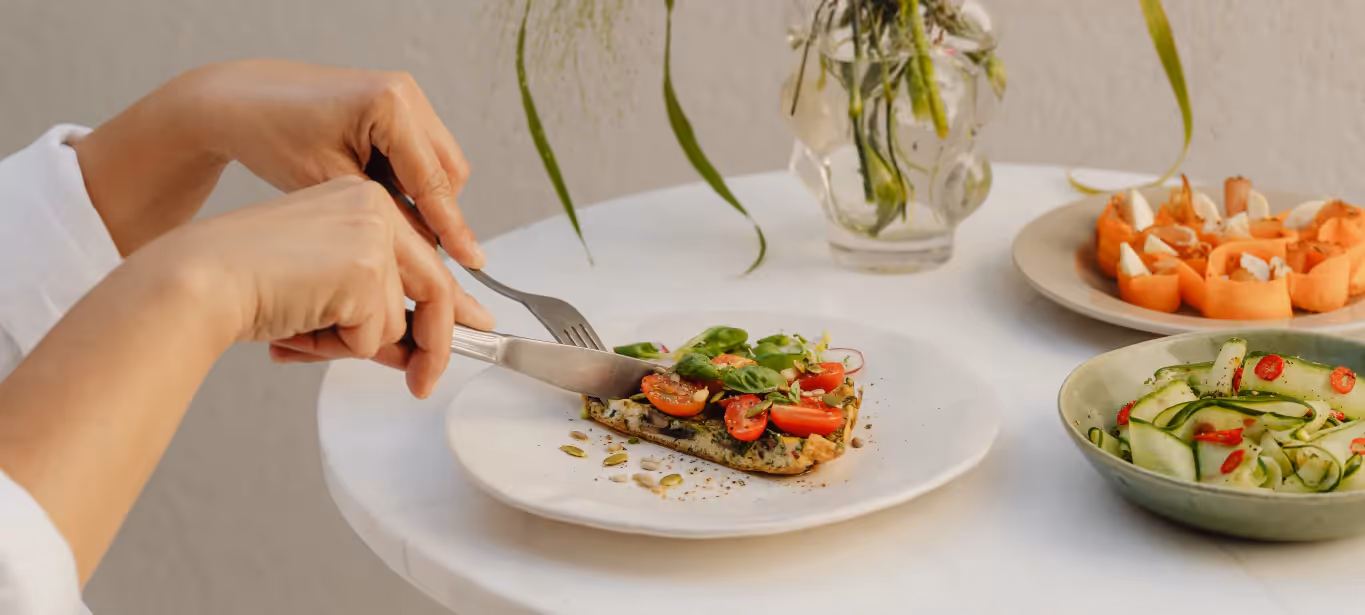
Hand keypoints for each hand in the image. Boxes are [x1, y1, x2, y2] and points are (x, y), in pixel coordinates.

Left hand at [77, 59, 482, 266]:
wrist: (238, 101)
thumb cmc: (271, 134)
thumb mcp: (332, 187)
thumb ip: (388, 218)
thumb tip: (428, 255)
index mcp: (391, 105)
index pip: (434, 181)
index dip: (453, 227)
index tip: (472, 261)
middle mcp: (405, 94)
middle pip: (447, 172)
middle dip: (436, 212)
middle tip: (413, 251)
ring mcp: (402, 97)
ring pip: (437, 165)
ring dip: (420, 197)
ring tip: (384, 223)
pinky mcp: (392, 106)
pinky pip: (417, 155)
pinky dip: (404, 182)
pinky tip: (375, 199)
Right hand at [154, 175, 489, 397]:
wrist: (197, 279)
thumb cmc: (242, 283)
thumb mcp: (322, 289)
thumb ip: (372, 307)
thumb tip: (416, 351)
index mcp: (362, 200)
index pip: (421, 260)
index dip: (447, 306)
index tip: (474, 327)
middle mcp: (375, 206)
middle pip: (435, 287)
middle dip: (436, 345)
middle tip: (424, 383)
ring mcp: (375, 235)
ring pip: (398, 322)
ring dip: (355, 346)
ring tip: (302, 334)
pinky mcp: (368, 269)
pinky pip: (376, 336)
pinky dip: (340, 347)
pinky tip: (300, 328)